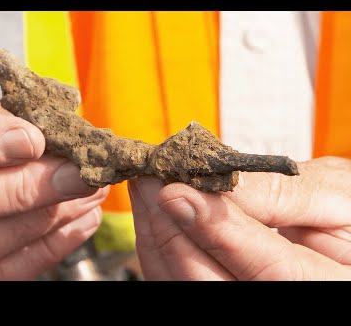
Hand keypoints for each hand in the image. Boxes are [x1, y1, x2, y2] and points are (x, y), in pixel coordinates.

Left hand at [128, 157, 350, 279]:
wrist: (345, 243)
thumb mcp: (338, 199)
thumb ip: (284, 194)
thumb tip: (219, 179)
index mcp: (321, 284)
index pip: (264, 267)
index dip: (213, 227)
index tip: (174, 191)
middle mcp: (275, 298)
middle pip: (207, 278)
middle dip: (168, 226)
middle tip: (148, 178)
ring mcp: (240, 296)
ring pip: (183, 281)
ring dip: (156, 234)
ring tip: (145, 189)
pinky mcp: (219, 285)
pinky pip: (178, 278)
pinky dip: (159, 247)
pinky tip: (155, 214)